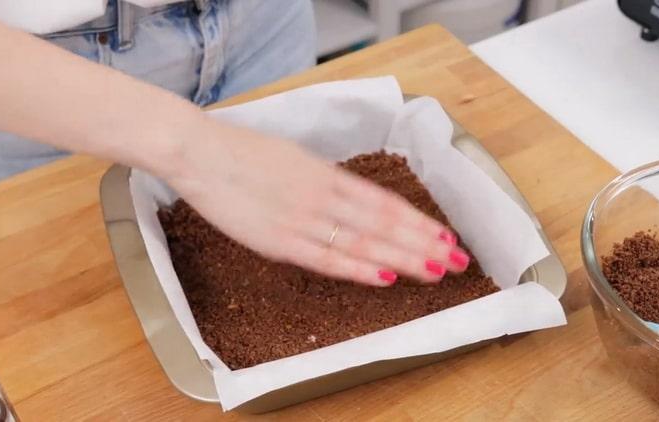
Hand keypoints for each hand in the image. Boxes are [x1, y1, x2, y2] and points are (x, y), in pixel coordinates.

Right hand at [166, 117, 469, 286]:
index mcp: (327, 174)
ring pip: (364, 243)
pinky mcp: (279, 240)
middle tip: (459, 260)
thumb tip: (351, 203)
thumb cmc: (243, 152)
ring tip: (437, 270)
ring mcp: (303, 219)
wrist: (200, 153)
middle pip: (385, 224)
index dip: (418, 221)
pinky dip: (358, 269)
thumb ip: (323, 182)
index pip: (385, 203)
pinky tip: (385, 277)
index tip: (444, 235)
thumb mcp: (293, 159)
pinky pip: (327, 259)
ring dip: (403, 258)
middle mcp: (324, 196)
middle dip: (424, 243)